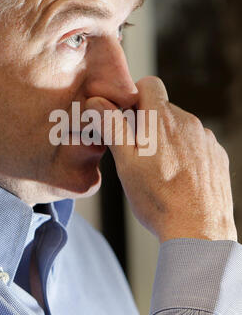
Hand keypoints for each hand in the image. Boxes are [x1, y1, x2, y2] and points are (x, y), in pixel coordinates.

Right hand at [85, 76, 236, 242]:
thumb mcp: (125, 161)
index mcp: (162, 118)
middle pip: (163, 109)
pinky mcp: (218, 155)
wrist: (198, 230)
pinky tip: (180, 179)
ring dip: (167, 141)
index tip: (128, 120)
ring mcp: (206, 139)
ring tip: (160, 172)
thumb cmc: (157, 198)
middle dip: (148, 124)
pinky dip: (186, 154)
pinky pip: (197, 145)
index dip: (135, 97)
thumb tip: (96, 102)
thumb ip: (112, 126)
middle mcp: (189, 122)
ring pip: (180, 129)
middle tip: (138, 155)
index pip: (149, 84)